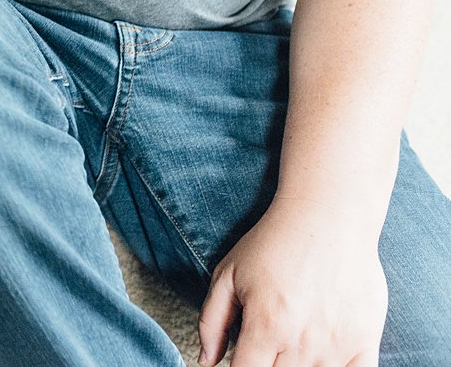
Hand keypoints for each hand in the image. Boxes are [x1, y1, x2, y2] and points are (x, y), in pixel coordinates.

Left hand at [198, 201, 387, 366]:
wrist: (328, 218)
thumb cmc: (273, 243)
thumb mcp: (227, 274)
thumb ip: (212, 322)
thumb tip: (205, 362)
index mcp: (265, 327)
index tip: (244, 357)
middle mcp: (301, 343)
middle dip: (267, 365)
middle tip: (266, 345)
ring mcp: (336, 345)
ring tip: (290, 344)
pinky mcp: (365, 342)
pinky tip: (322, 360)